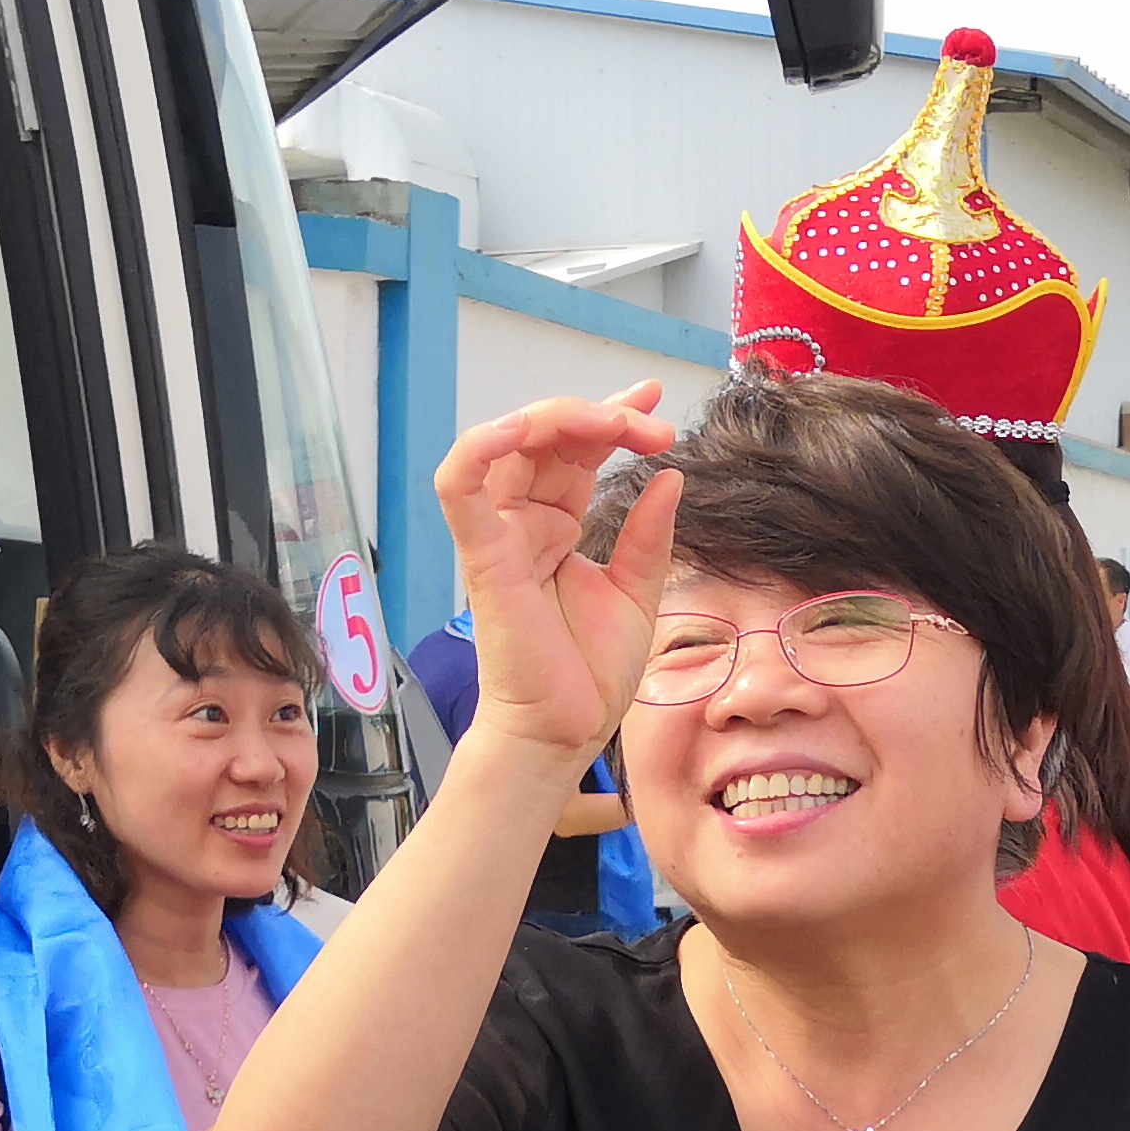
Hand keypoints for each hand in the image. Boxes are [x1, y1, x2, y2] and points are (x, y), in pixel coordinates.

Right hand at [436, 382, 681, 755]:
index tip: (653, 400)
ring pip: (509, 446)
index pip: (577, 450)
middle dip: (603, 417)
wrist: (566, 731)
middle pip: (549, 438)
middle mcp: (525, 521)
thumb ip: (650, 534)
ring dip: (557, 418)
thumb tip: (670, 476)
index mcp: (558, 524)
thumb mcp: (638, 591)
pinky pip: (459, 489)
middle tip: (653, 426)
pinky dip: (476, 449)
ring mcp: (500, 535)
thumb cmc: (590, 673)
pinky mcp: (483, 558)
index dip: (611, 416)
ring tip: (611, 421)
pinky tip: (516, 428)